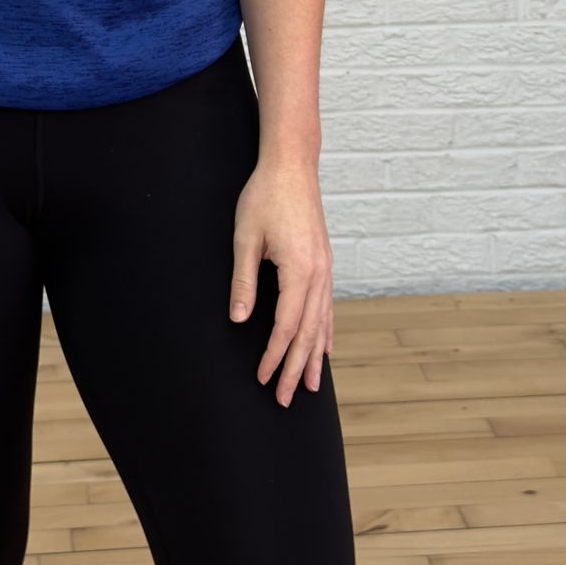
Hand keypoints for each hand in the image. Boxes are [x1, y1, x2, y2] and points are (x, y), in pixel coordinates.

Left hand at [230, 156, 333, 404]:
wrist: (292, 166)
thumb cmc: (264, 197)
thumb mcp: (245, 237)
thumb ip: (243, 280)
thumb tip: (238, 319)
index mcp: (299, 269)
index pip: (285, 325)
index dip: (274, 355)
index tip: (263, 378)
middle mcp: (319, 274)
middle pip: (308, 332)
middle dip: (296, 368)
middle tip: (285, 399)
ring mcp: (325, 270)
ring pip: (322, 323)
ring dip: (314, 357)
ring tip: (310, 387)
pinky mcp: (324, 264)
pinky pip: (327, 307)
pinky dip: (325, 332)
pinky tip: (325, 349)